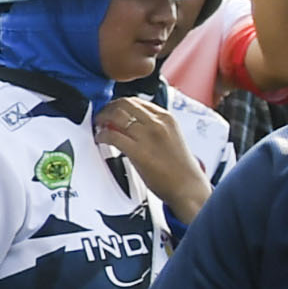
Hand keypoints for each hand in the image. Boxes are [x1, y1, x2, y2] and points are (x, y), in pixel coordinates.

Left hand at [94, 95, 204, 210]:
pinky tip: (100, 139)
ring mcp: (147, 136)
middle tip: (102, 116)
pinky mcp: (138, 151)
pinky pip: (113, 136)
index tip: (113, 109)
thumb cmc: (181, 168)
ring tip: (99, 126)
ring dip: (102, 119)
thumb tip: (135, 125)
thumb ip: (155, 128)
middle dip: (109, 108)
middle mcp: (157, 123)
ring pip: (117, 116)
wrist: (188, 187)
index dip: (120, 104)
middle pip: (125, 104)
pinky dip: (102, 135)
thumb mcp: (171, 137)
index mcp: (167, 118)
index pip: (138, 101)